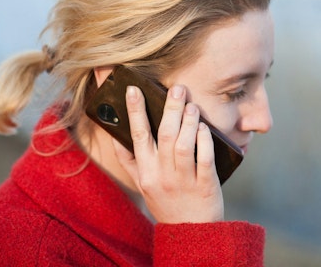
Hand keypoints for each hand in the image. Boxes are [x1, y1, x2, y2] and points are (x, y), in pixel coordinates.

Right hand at [112, 84, 223, 223]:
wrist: (190, 233)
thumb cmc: (166, 204)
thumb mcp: (143, 185)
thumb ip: (131, 162)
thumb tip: (116, 134)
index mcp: (145, 173)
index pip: (137, 136)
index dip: (135, 111)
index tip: (133, 89)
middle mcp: (162, 176)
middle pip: (164, 135)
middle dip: (169, 108)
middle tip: (177, 88)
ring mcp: (183, 181)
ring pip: (183, 145)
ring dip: (188, 122)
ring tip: (191, 105)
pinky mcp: (204, 186)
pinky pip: (205, 159)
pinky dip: (204, 140)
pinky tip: (204, 127)